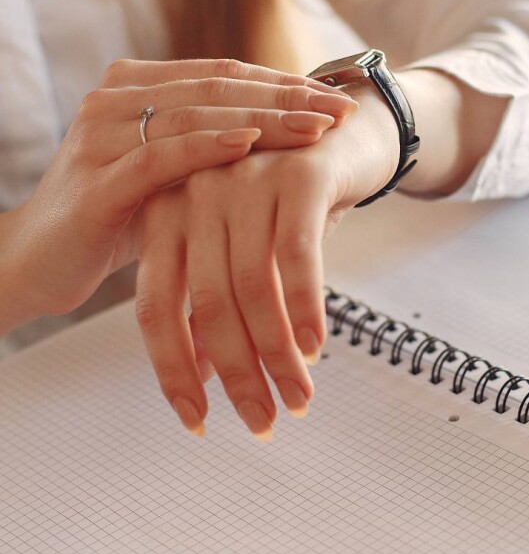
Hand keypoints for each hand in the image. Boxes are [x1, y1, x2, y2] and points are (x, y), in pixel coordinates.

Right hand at [2, 59, 356, 329]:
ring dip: (263, 119)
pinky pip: (160, 157)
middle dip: (287, 97)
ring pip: (196, 115)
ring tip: (315, 127)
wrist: (37, 262)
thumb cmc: (115, 217)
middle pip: (218, 87)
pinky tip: (250, 144)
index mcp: (137, 89)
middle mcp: (118, 99)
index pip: (224, 76)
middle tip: (341, 110)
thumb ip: (211, 145)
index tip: (336, 98)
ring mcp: (103, 135)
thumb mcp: (170, 174)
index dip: (283, 84)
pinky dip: (207, 147)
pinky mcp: (98, 180)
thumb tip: (288, 134)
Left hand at [135, 82, 398, 437]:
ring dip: (276, 353)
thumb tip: (202, 373)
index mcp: (168, 214)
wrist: (347, 132)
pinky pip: (297, 256)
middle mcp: (197, 194)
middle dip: (235, 374)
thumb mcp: (245, 247)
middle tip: (261, 421)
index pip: (155, 307)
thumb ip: (216, 301)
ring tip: (297, 397)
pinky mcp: (297, 176)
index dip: (174, 371)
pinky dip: (305, 308)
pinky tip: (316, 347)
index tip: (198, 421)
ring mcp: (245, 180)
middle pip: (204, 304)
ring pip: (251, 286)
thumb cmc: (290, 200)